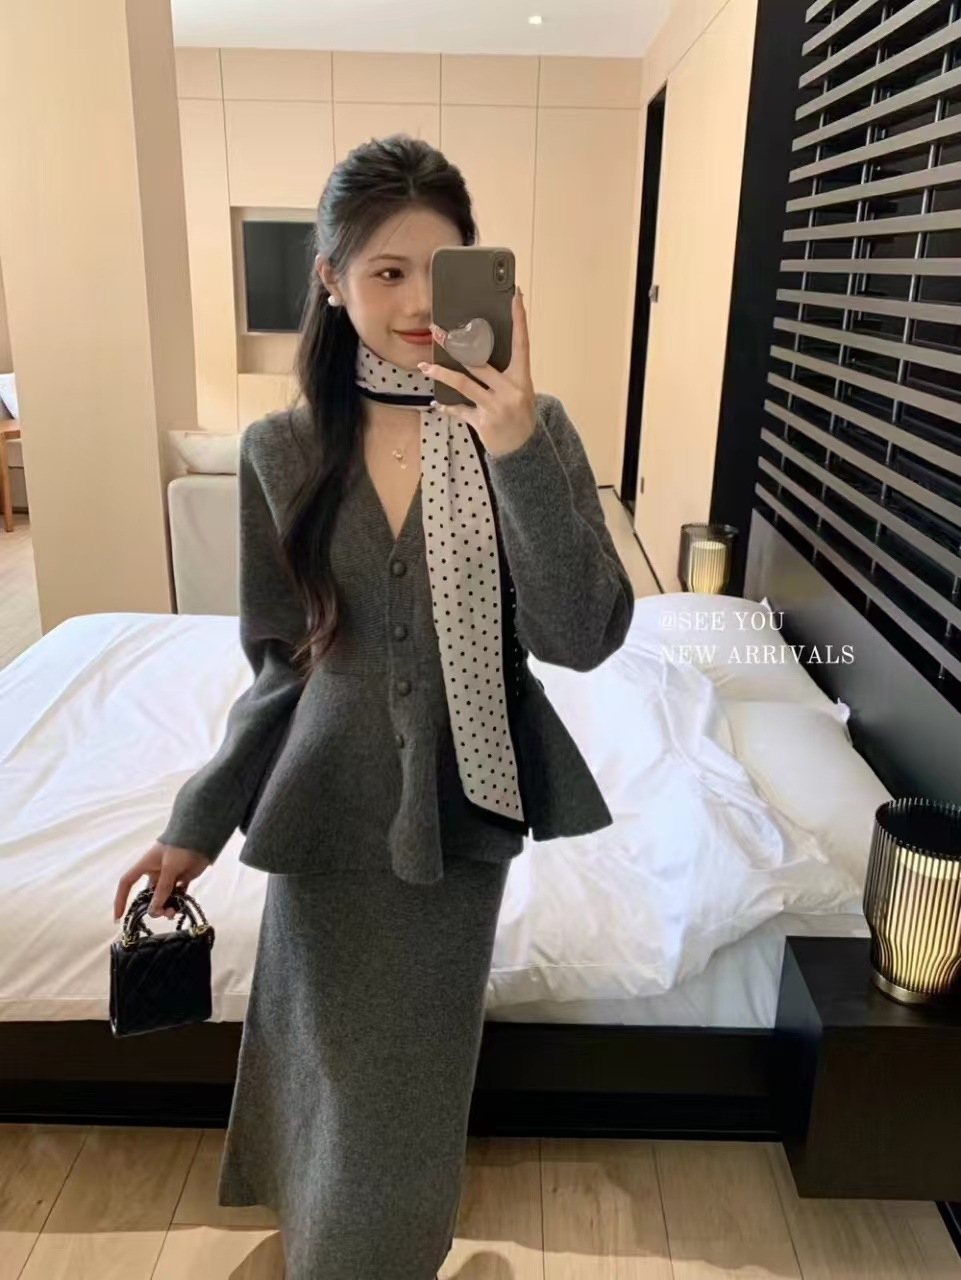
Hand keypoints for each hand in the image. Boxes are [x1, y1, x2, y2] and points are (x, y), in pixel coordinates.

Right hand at [113, 842, 211, 923]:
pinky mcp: (182, 879)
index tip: (119, 917)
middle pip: (148, 896)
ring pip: (163, 898)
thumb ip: (162, 889)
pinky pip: (177, 896)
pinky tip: (181, 908)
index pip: (127, 883)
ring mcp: (169, 877)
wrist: (203, 836)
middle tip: (163, 914)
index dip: (121, 899)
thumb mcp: (169, 867)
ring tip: (174, 912)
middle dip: (152, 907)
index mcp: (146, 866)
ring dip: (166, 907)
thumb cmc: (181, 847)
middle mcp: (155, 872)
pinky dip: (178, 903)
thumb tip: (154, 911)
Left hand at [419, 287, 536, 457]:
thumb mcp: (520, 390)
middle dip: (456, 345)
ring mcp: (496, 407)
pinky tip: (436, 403)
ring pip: (464, 384)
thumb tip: (478, 349)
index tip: (516, 296)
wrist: (524, 449)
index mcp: (522, 378)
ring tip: (424, 365)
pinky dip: (447, 406)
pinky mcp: (483, 423)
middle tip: (438, 331)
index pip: (522, 343)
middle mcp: (510, 390)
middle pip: (479, 361)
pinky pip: (460, 410)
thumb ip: (505, 372)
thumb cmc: (519, 413)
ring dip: (441, 373)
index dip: (519, 319)